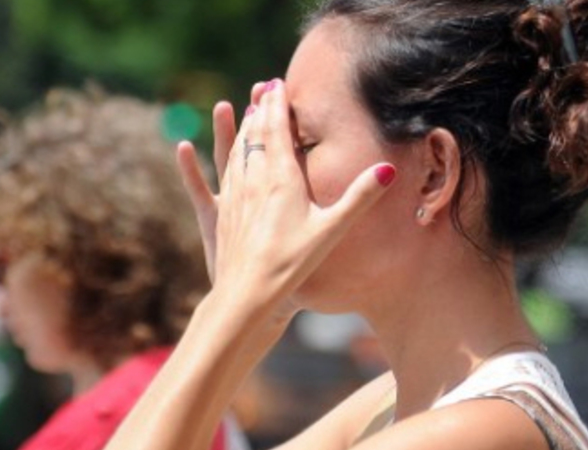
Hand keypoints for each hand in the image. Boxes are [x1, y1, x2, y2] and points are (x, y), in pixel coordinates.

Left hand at [180, 79, 396, 316]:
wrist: (248, 293)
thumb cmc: (293, 263)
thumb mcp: (332, 229)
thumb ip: (359, 197)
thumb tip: (387, 169)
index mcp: (281, 179)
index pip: (277, 131)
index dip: (278, 105)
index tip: (278, 83)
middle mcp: (254, 180)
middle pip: (255, 135)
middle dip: (261, 109)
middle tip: (264, 88)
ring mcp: (235, 196)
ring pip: (236, 151)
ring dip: (242, 127)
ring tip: (246, 110)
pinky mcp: (222, 213)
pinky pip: (218, 176)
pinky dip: (214, 157)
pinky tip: (199, 150)